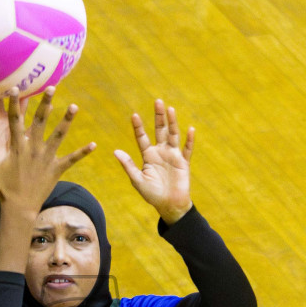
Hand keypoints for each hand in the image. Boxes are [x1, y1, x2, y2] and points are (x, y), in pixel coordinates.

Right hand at [0, 88, 95, 211]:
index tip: (15, 87)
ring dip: (67, 121)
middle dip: (45, 103)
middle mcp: (33, 149)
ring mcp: (46, 158)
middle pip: (40, 121)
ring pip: (58, 136)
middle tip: (52, 87)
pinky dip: (82, 153)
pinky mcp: (56, 169)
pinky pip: (71, 159)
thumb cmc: (4, 187)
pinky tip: (94, 144)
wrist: (20, 208)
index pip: (15, 120)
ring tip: (74, 106)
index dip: (14, 103)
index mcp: (17, 146)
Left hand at [114, 99, 193, 223]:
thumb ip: (128, 165)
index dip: (139, 127)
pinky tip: (190, 129)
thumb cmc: (152, 194)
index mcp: (148, 155)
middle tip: (157, 101)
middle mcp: (161, 152)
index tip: (134, 115)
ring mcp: (173, 156)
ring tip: (170, 109)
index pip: (142, 137)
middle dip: (159, 116)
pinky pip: (187, 149)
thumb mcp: (137, 180)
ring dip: (172, 122)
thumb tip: (115, 151)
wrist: (169, 205)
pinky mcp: (183, 162)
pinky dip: (189, 140)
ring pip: (173, 135)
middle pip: (159, 130)